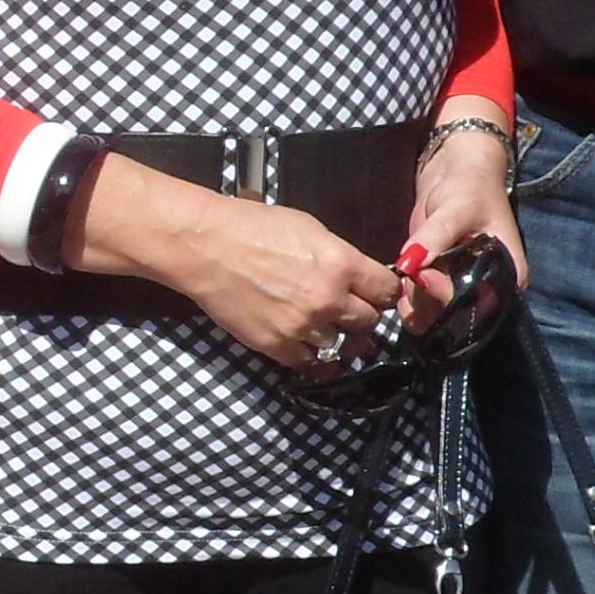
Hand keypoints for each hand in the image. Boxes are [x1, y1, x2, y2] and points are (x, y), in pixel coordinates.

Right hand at [76, 155, 397, 363]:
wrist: (207, 247)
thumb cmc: (254, 228)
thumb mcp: (310, 229)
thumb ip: (342, 257)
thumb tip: (360, 278)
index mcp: (341, 263)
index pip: (387, 290)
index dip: (385, 292)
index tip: (378, 295)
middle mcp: (329, 299)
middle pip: (370, 321)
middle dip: (364, 316)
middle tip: (353, 313)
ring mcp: (304, 326)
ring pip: (344, 345)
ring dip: (339, 338)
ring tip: (327, 328)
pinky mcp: (279, 346)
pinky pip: (313, 365)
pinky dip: (318, 361)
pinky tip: (314, 352)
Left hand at [402, 115, 522, 328]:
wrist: (456, 169)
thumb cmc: (470, 185)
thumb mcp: (457, 208)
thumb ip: (435, 236)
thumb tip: (409, 264)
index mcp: (505, 276)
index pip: (478, 306)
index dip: (447, 298)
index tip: (424, 274)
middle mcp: (486, 289)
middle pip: (454, 318)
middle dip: (427, 303)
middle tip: (411, 273)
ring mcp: (460, 286)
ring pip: (434, 317)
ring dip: (413, 303)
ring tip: (406, 273)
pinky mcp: (438, 280)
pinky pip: (422, 305)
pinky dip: (408, 299)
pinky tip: (400, 280)